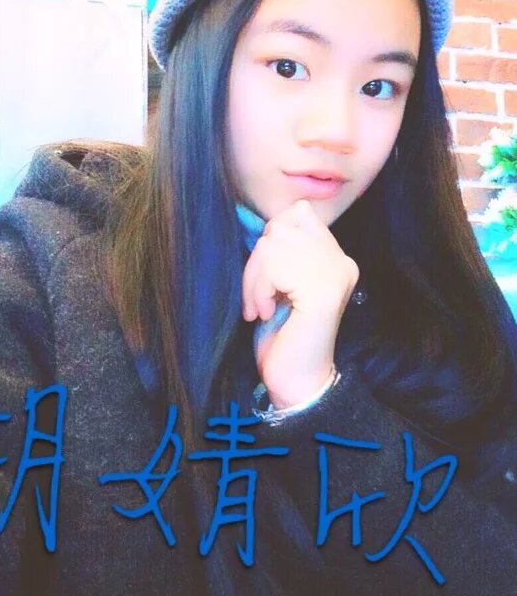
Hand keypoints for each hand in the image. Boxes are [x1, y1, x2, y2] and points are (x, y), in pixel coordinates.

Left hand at [241, 199, 358, 408]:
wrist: (297, 382)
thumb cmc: (282, 334)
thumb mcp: (281, 283)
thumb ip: (281, 251)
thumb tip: (260, 223)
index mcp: (336, 258)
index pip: (299, 212)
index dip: (272, 236)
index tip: (269, 274)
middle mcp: (341, 261)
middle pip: (280, 226)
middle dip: (257, 261)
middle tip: (258, 296)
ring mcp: (335, 274)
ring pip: (272, 243)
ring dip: (254, 278)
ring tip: (260, 307)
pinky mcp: (321, 291)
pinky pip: (274, 265)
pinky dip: (258, 289)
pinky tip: (265, 312)